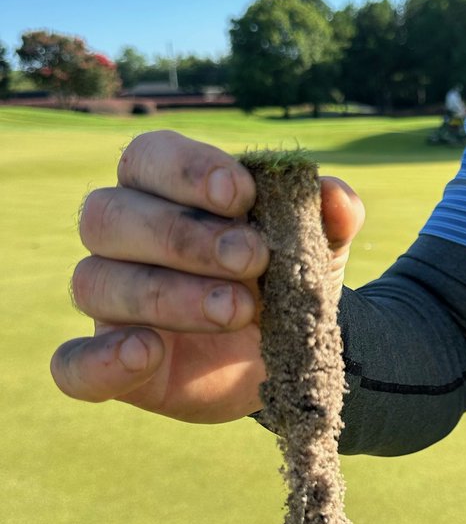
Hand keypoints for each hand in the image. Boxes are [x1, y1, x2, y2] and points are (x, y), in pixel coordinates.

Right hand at [50, 130, 364, 422]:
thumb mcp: (320, 247)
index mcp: (161, 189)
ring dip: (169, 294)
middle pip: (110, 217)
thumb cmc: (287, 279)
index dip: (187, 171)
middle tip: (254, 258)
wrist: (292, 352)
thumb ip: (331, 218)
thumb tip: (335, 197)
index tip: (243, 195)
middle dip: (184, 236)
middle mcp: (120, 239)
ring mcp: (109, 303)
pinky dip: (100, 360)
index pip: (146, 157)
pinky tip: (147, 352)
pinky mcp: (109, 366)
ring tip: (241, 308)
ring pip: (97, 283)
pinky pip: (73, 364)